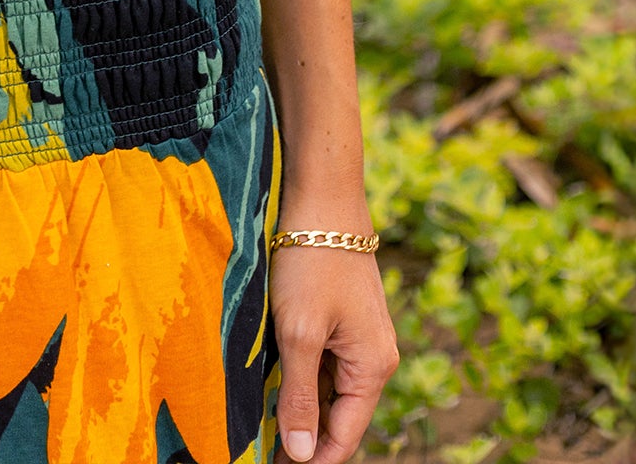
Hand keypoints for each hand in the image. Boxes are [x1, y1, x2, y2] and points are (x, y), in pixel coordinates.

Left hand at [271, 245, 398, 462]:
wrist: (323, 197)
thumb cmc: (311, 262)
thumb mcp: (299, 333)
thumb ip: (301, 397)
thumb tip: (303, 456)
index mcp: (373, 368)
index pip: (344, 437)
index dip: (312, 458)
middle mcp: (374, 357)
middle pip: (339, 414)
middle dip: (304, 432)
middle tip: (262, 445)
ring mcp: (360, 335)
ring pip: (329, 386)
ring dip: (300, 402)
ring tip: (260, 416)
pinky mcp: (344, 316)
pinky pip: (325, 359)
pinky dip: (302, 372)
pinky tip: (272, 374)